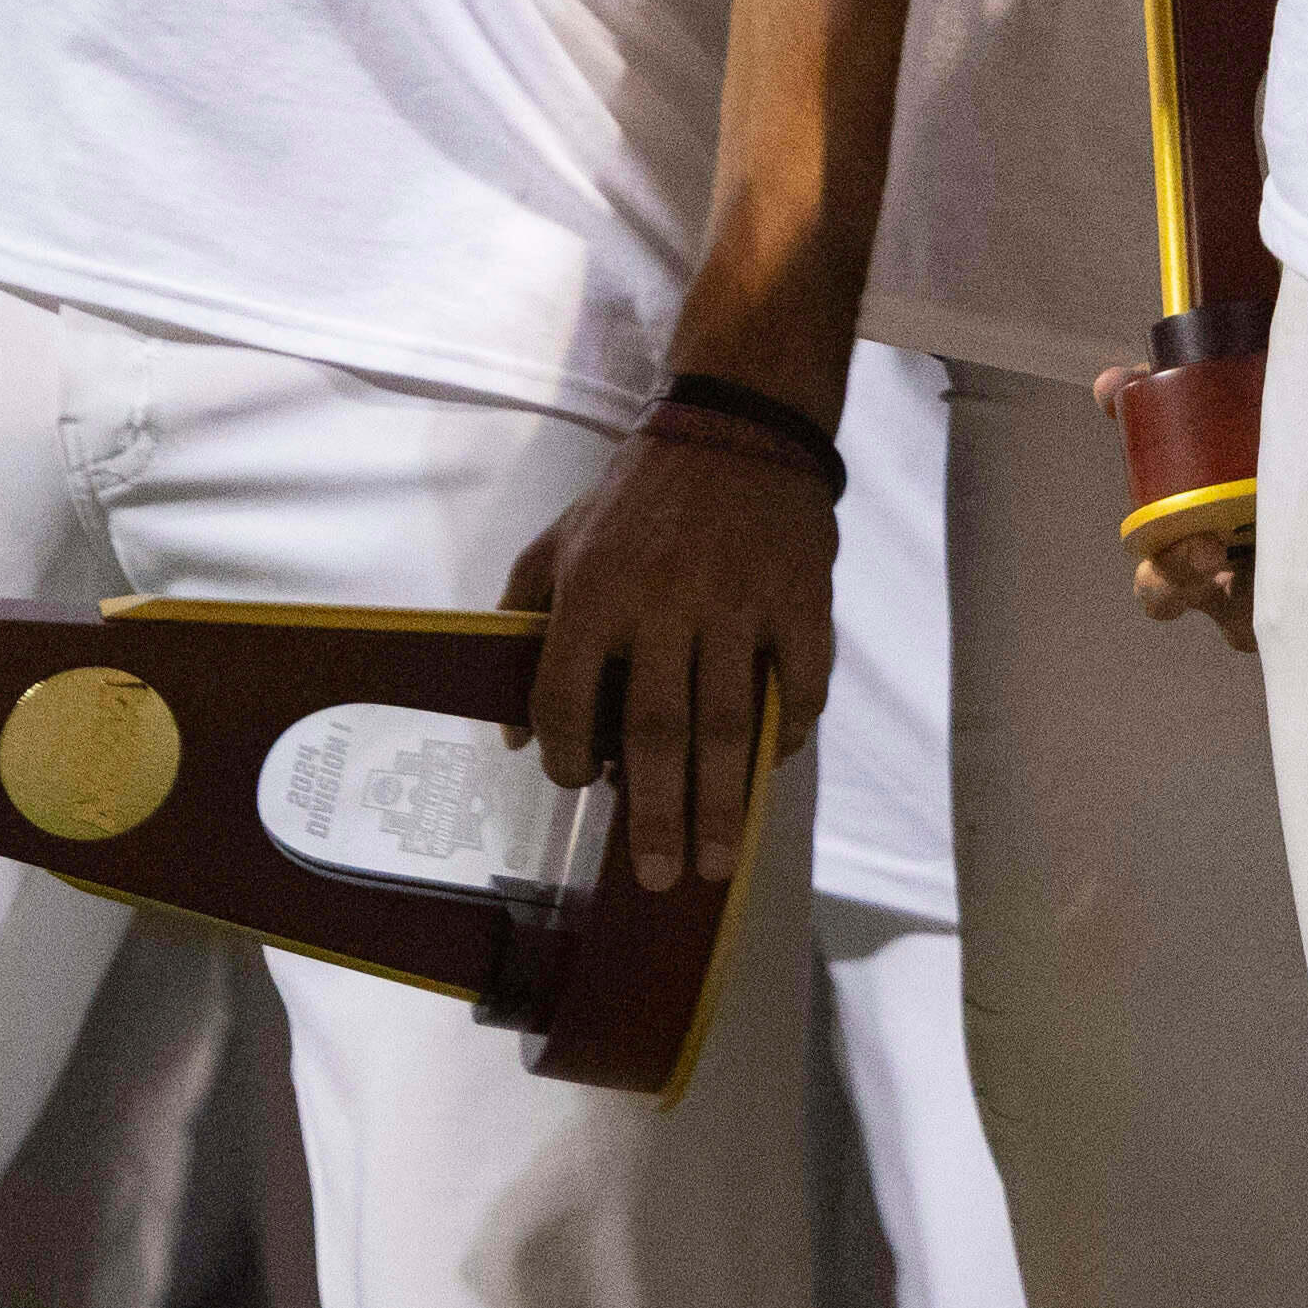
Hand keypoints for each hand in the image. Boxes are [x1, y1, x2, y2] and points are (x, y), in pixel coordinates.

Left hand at [510, 411, 830, 899]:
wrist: (735, 428)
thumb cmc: (635, 499)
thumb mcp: (559, 542)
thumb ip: (521, 623)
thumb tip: (509, 733)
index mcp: (594, 588)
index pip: (566, 694)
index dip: (563, 752)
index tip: (576, 785)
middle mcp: (662, 601)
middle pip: (656, 729)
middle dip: (656, 813)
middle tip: (662, 878)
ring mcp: (737, 604)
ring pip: (728, 723)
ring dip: (723, 801)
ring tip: (718, 860)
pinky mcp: (799, 601)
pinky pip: (797, 686)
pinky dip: (787, 735)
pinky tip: (771, 768)